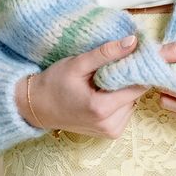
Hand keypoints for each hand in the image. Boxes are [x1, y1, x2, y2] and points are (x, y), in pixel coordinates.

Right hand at [19, 34, 149, 137]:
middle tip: (113, 66)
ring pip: (132, 103)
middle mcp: (109, 125)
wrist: (37, 107)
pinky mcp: (110, 134)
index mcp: (101, 108)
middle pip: (136, 95)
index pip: (138, 86)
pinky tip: (103, 93)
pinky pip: (125, 111)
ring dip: (124, 90)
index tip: (133, 56)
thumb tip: (133, 42)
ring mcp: (110, 132)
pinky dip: (119, 100)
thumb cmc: (54, 83)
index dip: (138, 69)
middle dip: (129, 79)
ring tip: (104, 81)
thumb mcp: (78, 64)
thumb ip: (106, 53)